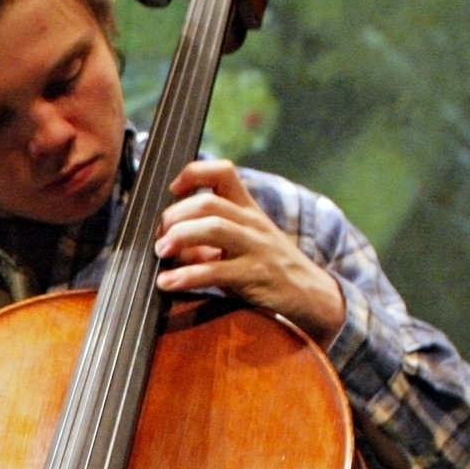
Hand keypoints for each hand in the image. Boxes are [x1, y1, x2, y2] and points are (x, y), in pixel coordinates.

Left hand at [155, 159, 346, 344]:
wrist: (310, 296)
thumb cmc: (266, 268)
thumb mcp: (237, 247)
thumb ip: (202, 243)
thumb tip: (163, 244)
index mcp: (246, 209)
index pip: (223, 172)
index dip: (193, 173)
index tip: (173, 190)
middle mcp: (251, 223)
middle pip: (208, 202)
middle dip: (175, 216)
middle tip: (158, 236)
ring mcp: (255, 247)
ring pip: (214, 227)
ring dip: (180, 237)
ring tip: (160, 251)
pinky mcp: (255, 275)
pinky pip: (216, 271)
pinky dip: (186, 276)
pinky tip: (167, 282)